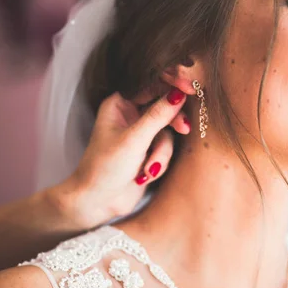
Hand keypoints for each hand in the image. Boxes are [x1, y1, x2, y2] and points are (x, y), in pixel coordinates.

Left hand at [51, 88, 189, 228]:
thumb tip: (179, 94)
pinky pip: (165, 150)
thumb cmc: (105, 167)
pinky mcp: (148, 152)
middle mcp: (130, 116)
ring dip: (160, 153)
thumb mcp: (134, 139)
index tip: (190, 88)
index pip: (151, 85)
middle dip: (171, 125)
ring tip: (147, 169)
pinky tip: (144, 176)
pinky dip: (158, 163)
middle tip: (184, 128)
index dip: (171, 84)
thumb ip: (158, 115)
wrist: (98, 202)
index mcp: (119, 104)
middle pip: (164, 108)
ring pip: (167, 134)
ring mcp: (140, 135)